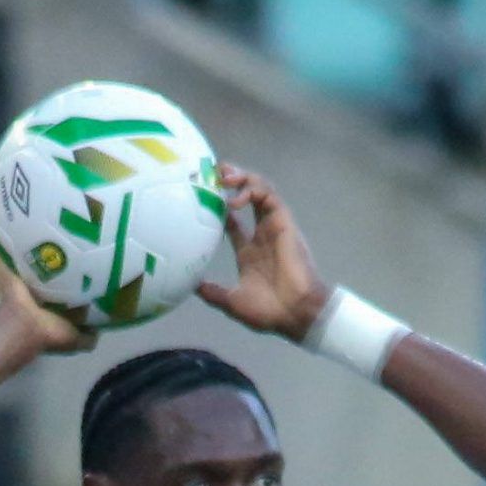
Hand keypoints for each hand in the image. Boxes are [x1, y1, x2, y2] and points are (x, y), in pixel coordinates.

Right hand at [0, 191, 93, 358]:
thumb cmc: (46, 333)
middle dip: (12, 230)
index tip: (47, 237)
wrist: (23, 330)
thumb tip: (101, 330)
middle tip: (22, 207)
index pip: (31, 269)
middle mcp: (9, 278)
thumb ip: (87, 333)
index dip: (37, 255)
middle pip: (8, 247)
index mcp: (28, 292)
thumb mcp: (73, 334)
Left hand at [198, 164, 331, 343]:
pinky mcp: (283, 221)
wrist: (294, 313)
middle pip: (246, 196)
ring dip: (241, 178)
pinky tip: (235, 198)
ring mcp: (273, 226)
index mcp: (248, 251)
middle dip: (231, 181)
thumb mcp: (232, 302)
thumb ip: (213, 293)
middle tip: (211, 172)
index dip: (218, 207)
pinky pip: (269, 195)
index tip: (201, 195)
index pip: (231, 221)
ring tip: (223, 176)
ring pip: (259, 189)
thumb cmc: (268, 311)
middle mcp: (261, 234)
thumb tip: (191, 287)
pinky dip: (253, 190)